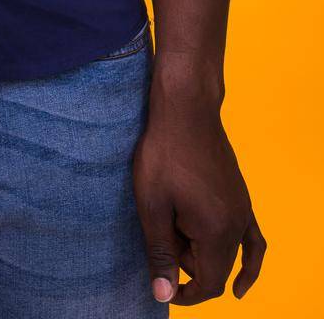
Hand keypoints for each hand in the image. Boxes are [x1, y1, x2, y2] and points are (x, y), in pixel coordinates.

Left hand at [134, 97, 265, 303]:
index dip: (185, 294)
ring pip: (226, 252)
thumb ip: (160, 253)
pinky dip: (248, 263)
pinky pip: (253, 240)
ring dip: (200, 251)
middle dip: (185, 262)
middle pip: (214, 266)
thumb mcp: (152, 205)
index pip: (208, 284)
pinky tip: (241, 284)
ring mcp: (243, 210)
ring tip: (175, 223)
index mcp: (217, 232)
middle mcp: (238, 224)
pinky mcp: (241, 197)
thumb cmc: (164, 153)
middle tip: (159, 227)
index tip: (163, 287)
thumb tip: (164, 295)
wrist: (186, 109)